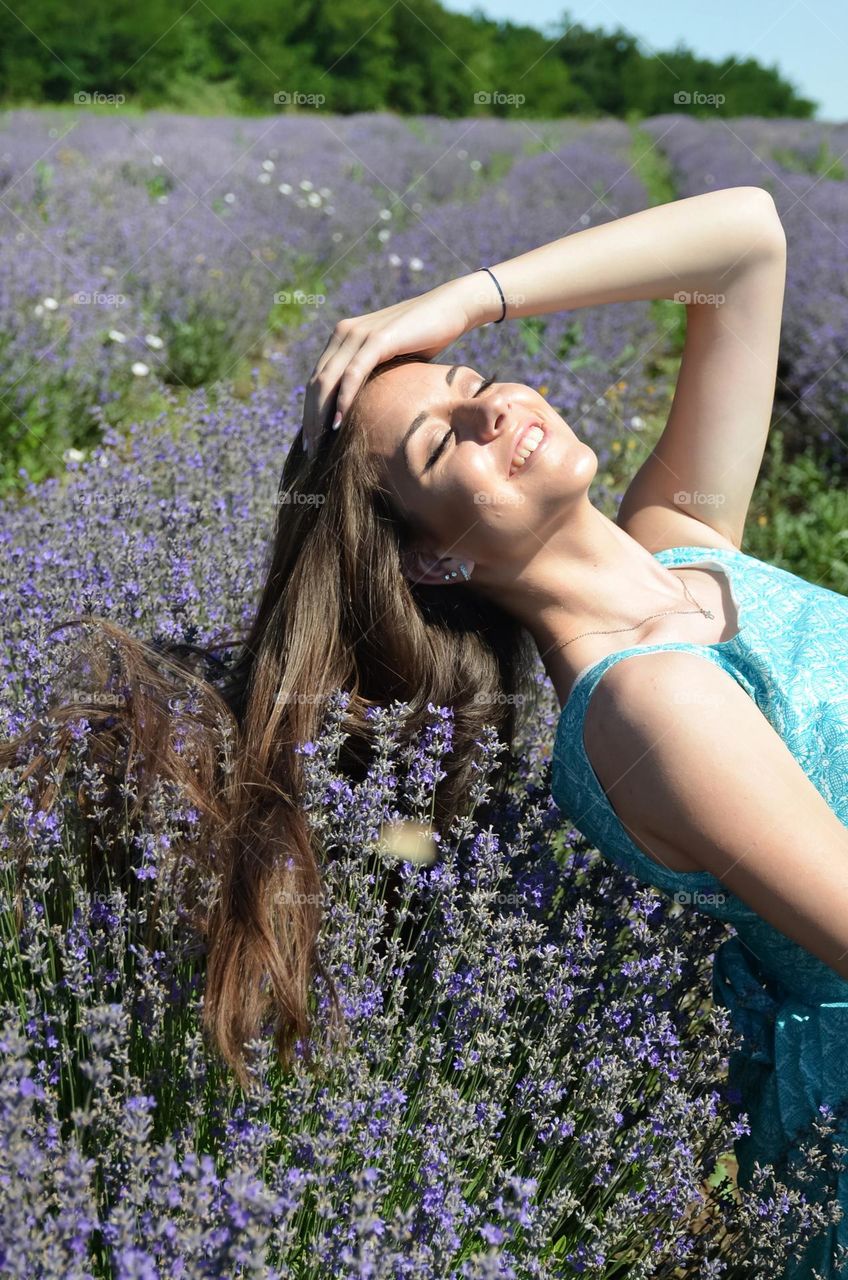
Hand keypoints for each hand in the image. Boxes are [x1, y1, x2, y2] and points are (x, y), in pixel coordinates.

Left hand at [300, 275, 487, 456]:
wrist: (452, 309)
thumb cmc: (426, 339)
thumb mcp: (392, 362)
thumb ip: (374, 378)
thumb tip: (369, 411)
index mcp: (343, 338)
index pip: (317, 380)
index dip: (310, 412)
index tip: (311, 441)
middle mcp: (344, 333)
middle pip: (316, 383)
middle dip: (310, 419)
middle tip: (311, 451)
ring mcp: (358, 333)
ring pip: (327, 380)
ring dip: (320, 415)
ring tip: (320, 445)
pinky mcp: (377, 339)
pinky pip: (353, 373)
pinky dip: (343, 400)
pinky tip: (338, 424)